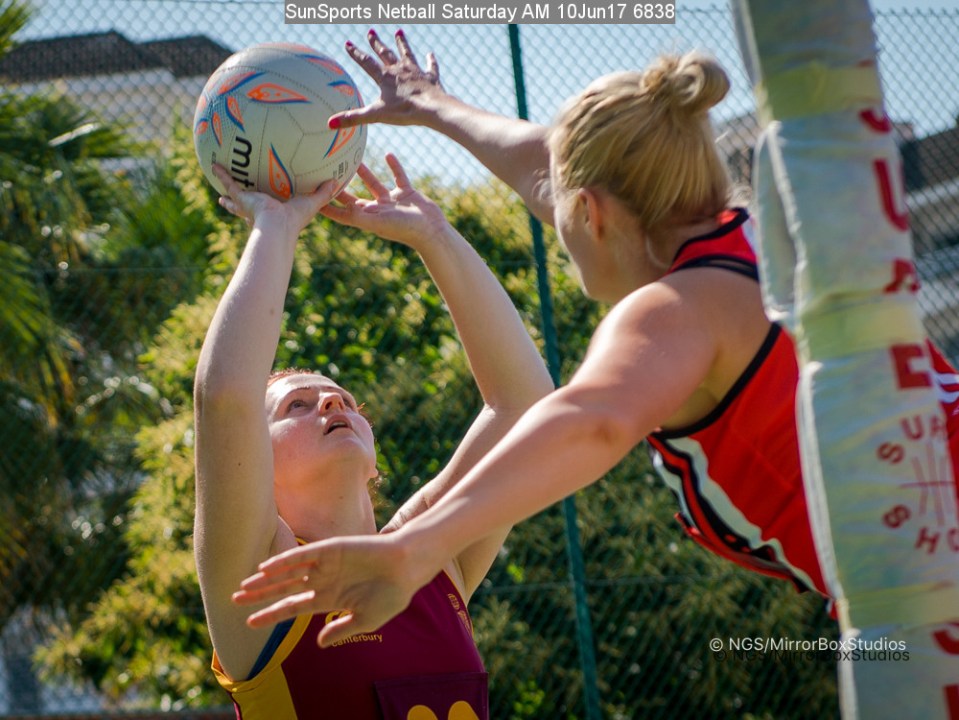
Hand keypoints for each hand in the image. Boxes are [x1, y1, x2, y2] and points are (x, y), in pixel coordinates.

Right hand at [213, 164, 335, 237]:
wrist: (278, 225)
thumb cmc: (295, 219)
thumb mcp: (312, 203)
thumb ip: (323, 193)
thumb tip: (336, 181)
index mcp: (274, 213)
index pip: (270, 209)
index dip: (267, 208)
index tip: (263, 205)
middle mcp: (259, 211)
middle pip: (247, 207)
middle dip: (240, 204)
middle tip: (231, 201)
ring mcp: (249, 205)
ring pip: (235, 197)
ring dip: (227, 193)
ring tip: (219, 193)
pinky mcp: (243, 198)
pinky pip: (230, 183)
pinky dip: (221, 175)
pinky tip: (213, 164)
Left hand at [231, 534, 423, 647]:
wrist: (407, 568)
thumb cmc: (392, 594)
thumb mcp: (366, 620)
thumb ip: (341, 630)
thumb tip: (319, 642)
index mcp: (329, 598)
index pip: (293, 608)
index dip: (271, 615)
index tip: (249, 624)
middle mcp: (322, 580)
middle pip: (284, 589)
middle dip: (260, 596)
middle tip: (234, 601)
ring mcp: (325, 564)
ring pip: (288, 572)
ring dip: (266, 579)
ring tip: (244, 587)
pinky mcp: (331, 548)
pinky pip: (302, 555)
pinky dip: (284, 561)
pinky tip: (267, 568)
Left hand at [321, 153, 450, 247]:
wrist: (431, 230)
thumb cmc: (403, 229)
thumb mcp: (377, 221)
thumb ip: (358, 214)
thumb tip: (337, 207)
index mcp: (366, 218)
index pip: (341, 213)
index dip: (325, 206)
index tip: (309, 197)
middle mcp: (376, 210)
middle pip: (353, 197)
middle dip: (340, 186)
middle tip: (326, 171)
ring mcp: (391, 201)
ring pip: (373, 183)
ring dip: (364, 172)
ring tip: (354, 157)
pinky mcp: (406, 193)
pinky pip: (398, 176)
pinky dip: (393, 166)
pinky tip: (387, 154)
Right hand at [330, 29, 445, 128]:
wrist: (431, 108)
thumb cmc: (403, 111)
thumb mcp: (375, 116)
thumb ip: (353, 118)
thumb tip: (329, 124)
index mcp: (385, 78)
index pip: (366, 62)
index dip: (356, 53)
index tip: (348, 43)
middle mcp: (399, 70)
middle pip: (385, 53)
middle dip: (376, 43)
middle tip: (370, 32)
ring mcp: (416, 72)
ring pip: (407, 54)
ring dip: (402, 43)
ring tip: (399, 32)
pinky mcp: (430, 78)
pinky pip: (430, 67)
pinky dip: (430, 61)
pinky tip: (430, 54)